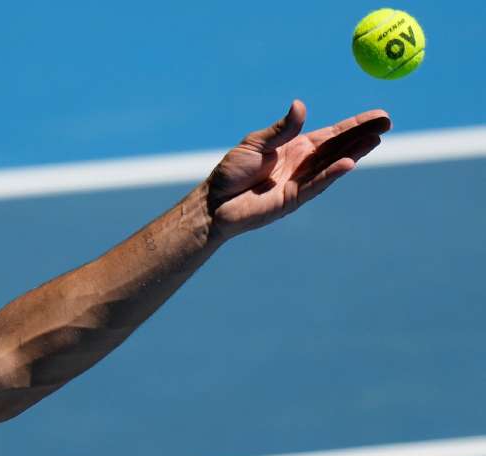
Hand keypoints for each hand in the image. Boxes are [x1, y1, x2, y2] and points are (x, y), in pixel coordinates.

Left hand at [205, 100, 390, 238]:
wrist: (214, 203)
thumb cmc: (232, 172)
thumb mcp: (256, 143)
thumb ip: (281, 129)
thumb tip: (300, 106)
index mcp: (297, 148)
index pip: (333, 134)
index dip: (355, 125)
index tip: (379, 115)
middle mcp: (304, 164)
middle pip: (340, 147)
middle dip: (363, 135)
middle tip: (388, 123)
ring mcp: (301, 182)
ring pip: (333, 165)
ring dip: (355, 152)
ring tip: (376, 139)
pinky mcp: (294, 199)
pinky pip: (317, 184)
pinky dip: (332, 173)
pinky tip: (349, 162)